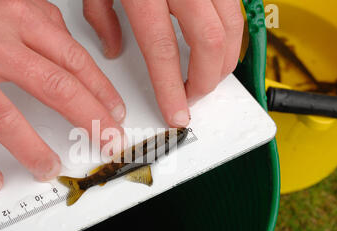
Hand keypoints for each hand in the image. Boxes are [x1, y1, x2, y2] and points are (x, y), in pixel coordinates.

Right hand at [0, 0, 125, 191]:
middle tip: (108, 144)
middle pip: (56, 90)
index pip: (75, 62)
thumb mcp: (12, 0)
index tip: (115, 115)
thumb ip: (47, 27)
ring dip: (35, 152)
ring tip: (50, 168)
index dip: (103, 93)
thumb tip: (75, 61)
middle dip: (91, 122)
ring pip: (6, 121)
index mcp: (19, 18)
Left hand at [84, 0, 243, 126]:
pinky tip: (218, 46)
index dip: (171, 90)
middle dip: (206, 80)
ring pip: (232, 27)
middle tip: (193, 97)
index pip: (163, 52)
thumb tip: (112, 48)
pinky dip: (232, 34)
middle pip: (208, 43)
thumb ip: (101, 16)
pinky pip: (236, 9)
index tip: (176, 114)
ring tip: (208, 77)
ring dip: (224, 60)